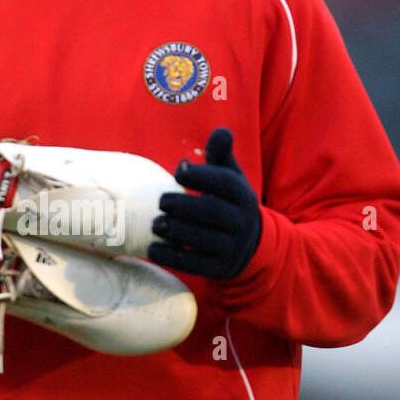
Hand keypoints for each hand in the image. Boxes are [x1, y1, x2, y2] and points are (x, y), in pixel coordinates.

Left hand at [148, 128, 260, 280]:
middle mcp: (241, 222)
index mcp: (243, 195)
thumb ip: (221, 155)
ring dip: (175, 231)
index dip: (202, 176)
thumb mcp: (230, 177)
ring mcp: (231, 248)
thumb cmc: (228, 201)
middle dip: (184, 206)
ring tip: (156, 224)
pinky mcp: (219, 269)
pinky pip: (195, 264)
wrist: (247, 246)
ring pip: (202, 239)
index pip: (225, 183)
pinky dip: (172, 257)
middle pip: (212, 212)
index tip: (179, 171)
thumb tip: (221, 131)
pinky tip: (152, 248)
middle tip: (161, 201)